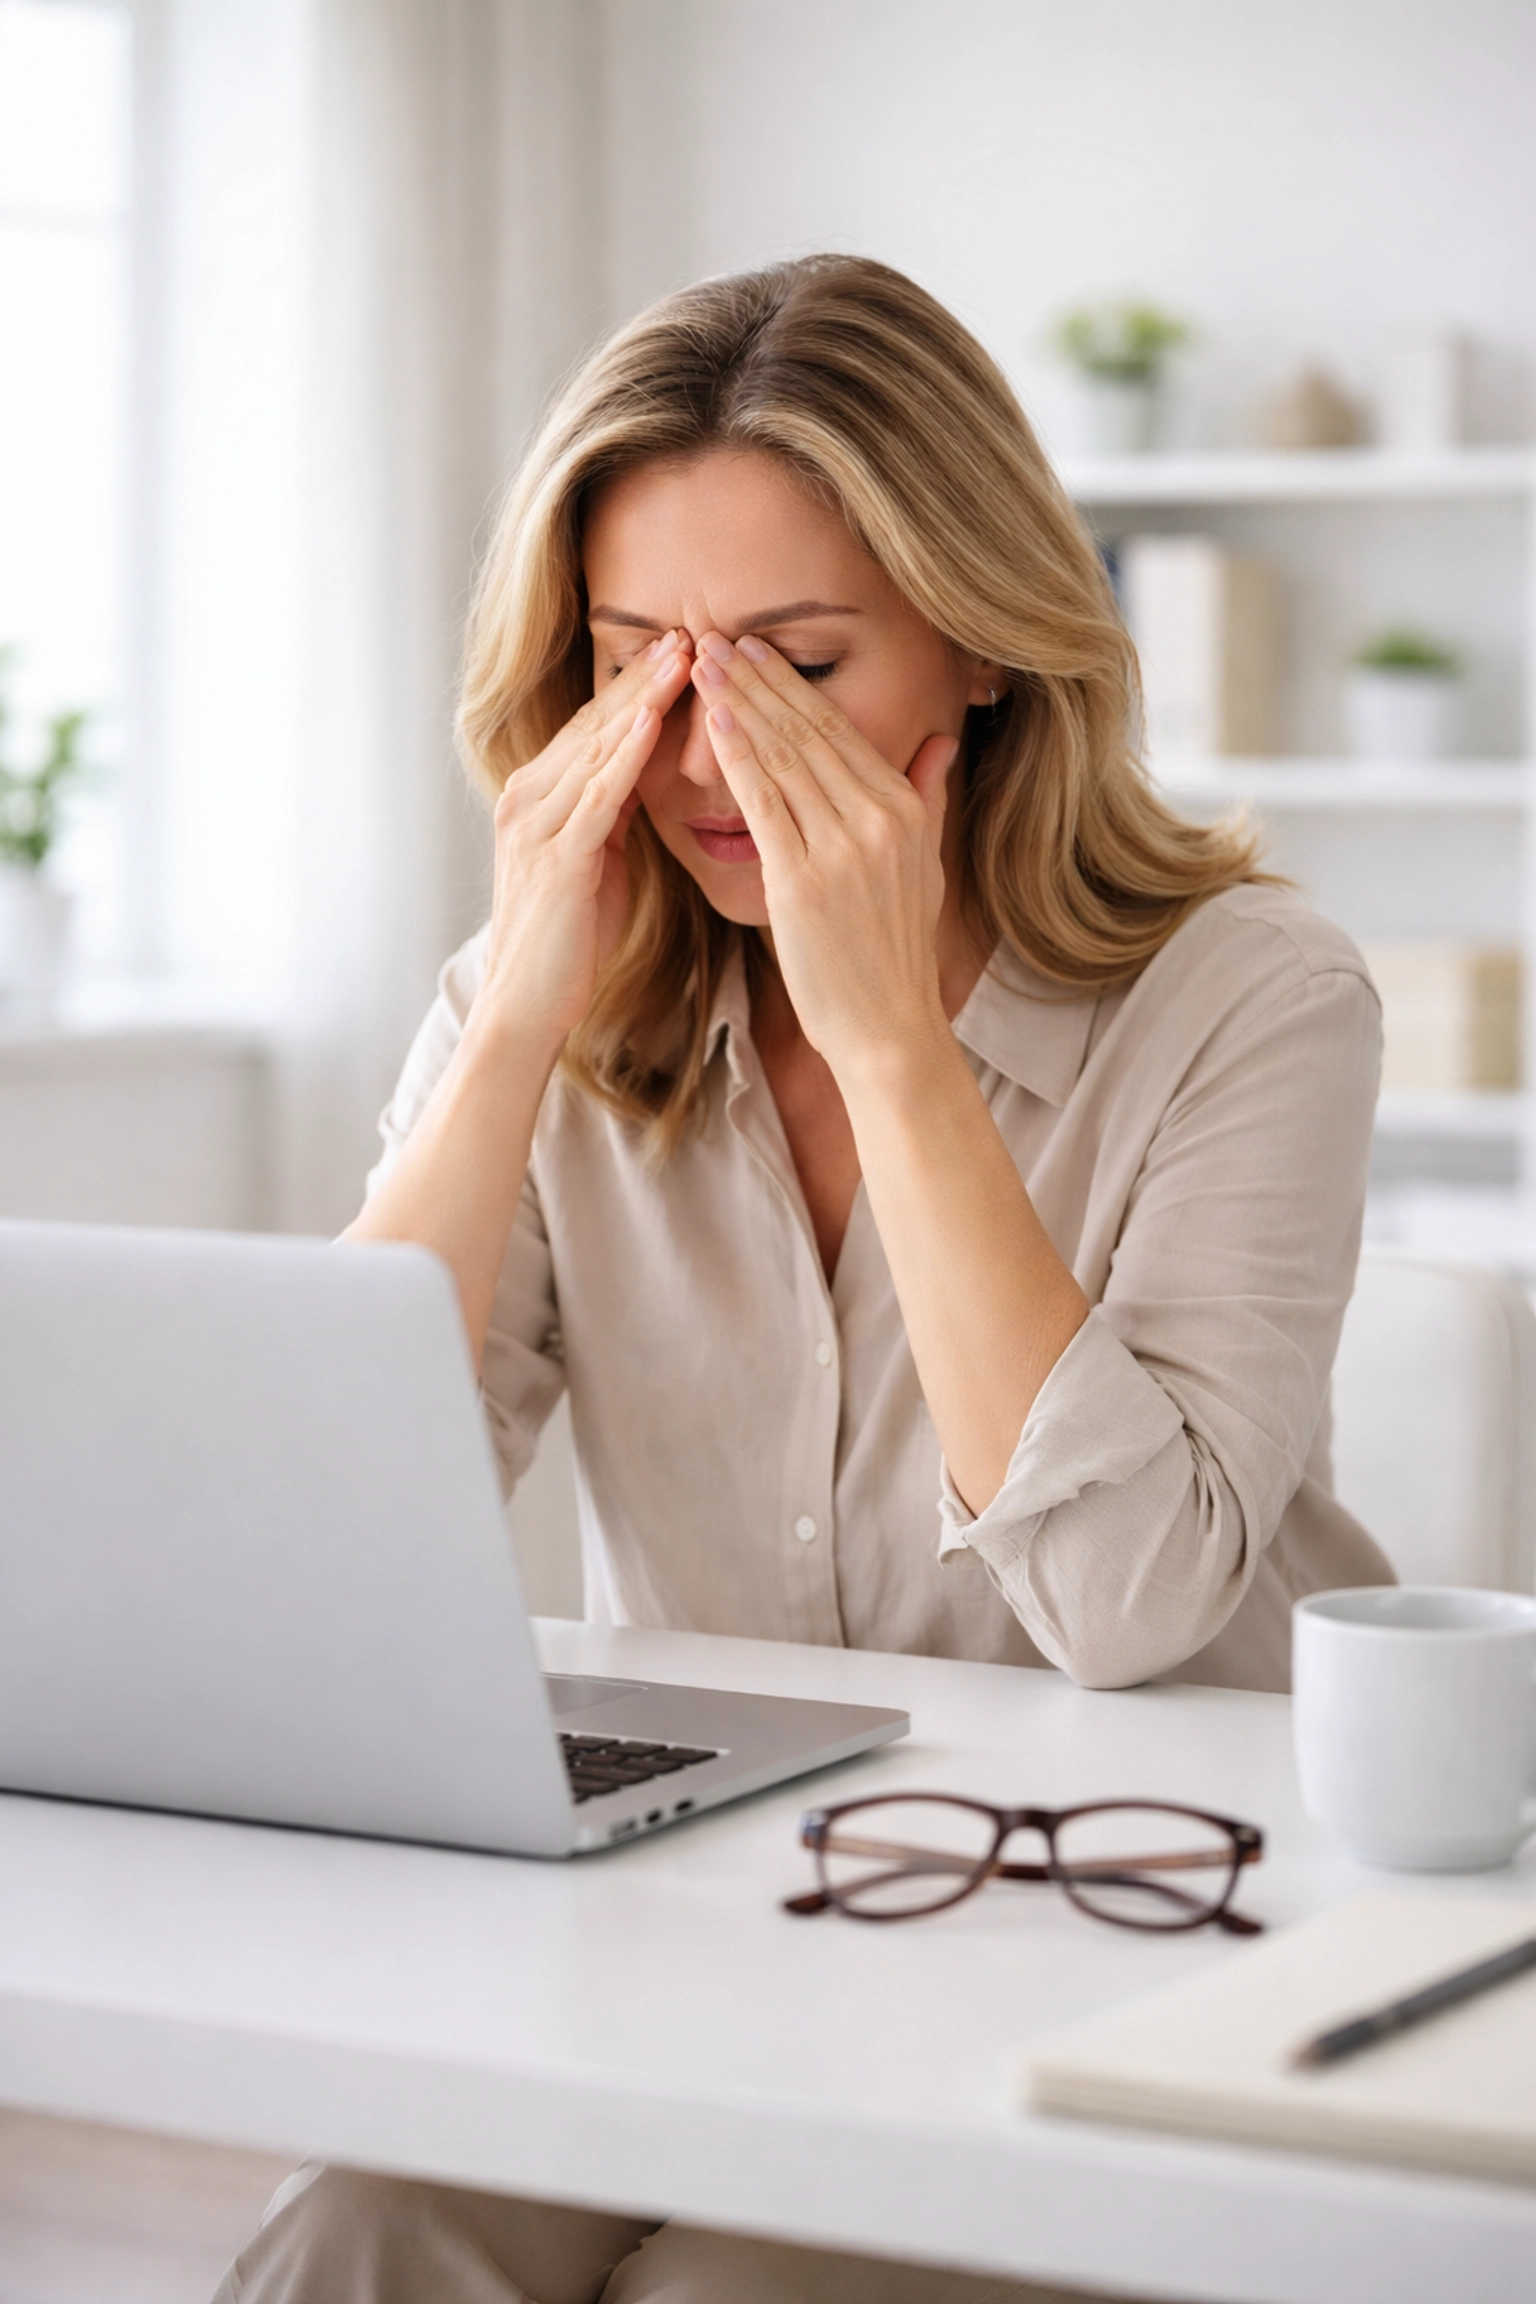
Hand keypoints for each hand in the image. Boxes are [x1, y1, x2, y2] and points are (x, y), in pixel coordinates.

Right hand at [478, 632, 693, 1045]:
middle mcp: (528, 798)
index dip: (640, 685)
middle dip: (646, 675)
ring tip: (687, 655)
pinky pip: (598, 795)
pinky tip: (655, 720)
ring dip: (644, 698)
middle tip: (694, 628)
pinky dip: (626, 754)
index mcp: (539, 797)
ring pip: (598, 746)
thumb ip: (610, 816)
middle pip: (597, 722)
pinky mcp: (554, 857)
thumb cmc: (568, 944)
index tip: (686, 647)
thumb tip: (644, 778)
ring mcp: (536, 825)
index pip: (596, 727)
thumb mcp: (595, 865)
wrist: (525, 1006)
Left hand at [691, 631, 959, 1082]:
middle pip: (810, 731)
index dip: (796, 685)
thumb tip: (942, 743)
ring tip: (705, 662)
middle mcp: (878, 820)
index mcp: (905, 811)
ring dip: (741, 703)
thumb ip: (929, 799)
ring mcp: (842, 849)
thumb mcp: (928, 868)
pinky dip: (739, 758)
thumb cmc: (894, 955)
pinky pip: (765, 804)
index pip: (842, 731)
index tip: (760, 648)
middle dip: (760, 679)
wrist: (888, 1028)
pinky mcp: (803, 882)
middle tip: (719, 634)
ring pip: (784, 757)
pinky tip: (715, 722)